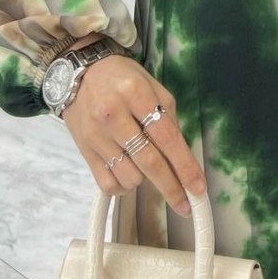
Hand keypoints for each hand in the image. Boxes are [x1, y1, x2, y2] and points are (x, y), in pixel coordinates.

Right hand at [61, 53, 206, 215]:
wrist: (79, 73)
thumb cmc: (122, 79)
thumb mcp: (152, 86)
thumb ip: (168, 117)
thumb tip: (181, 155)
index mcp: (137, 94)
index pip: (167, 137)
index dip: (185, 165)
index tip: (197, 188)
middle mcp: (114, 115)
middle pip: (149, 162)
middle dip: (171, 187)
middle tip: (186, 205)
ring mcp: (96, 135)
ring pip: (129, 176)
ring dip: (145, 180)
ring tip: (145, 164)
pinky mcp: (84, 150)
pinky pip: (108, 184)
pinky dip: (123, 186)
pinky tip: (129, 172)